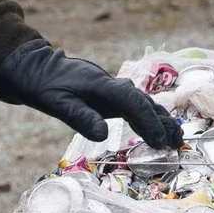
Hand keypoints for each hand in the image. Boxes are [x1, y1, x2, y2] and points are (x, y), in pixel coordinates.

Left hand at [0, 38, 183, 149]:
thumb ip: (80, 118)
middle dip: (162, 122)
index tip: (159, 140)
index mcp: (102, 86)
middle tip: (176, 143)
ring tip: (175, 139)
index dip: (148, 121)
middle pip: (144, 103)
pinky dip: (149, 118)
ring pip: (143, 104)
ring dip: (160, 120)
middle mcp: (113, 85)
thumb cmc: (46, 86)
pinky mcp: (111, 96)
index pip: (132, 102)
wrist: (37, 69)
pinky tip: (157, 130)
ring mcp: (114, 89)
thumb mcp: (57, 104)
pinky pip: (136, 106)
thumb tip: (102, 135)